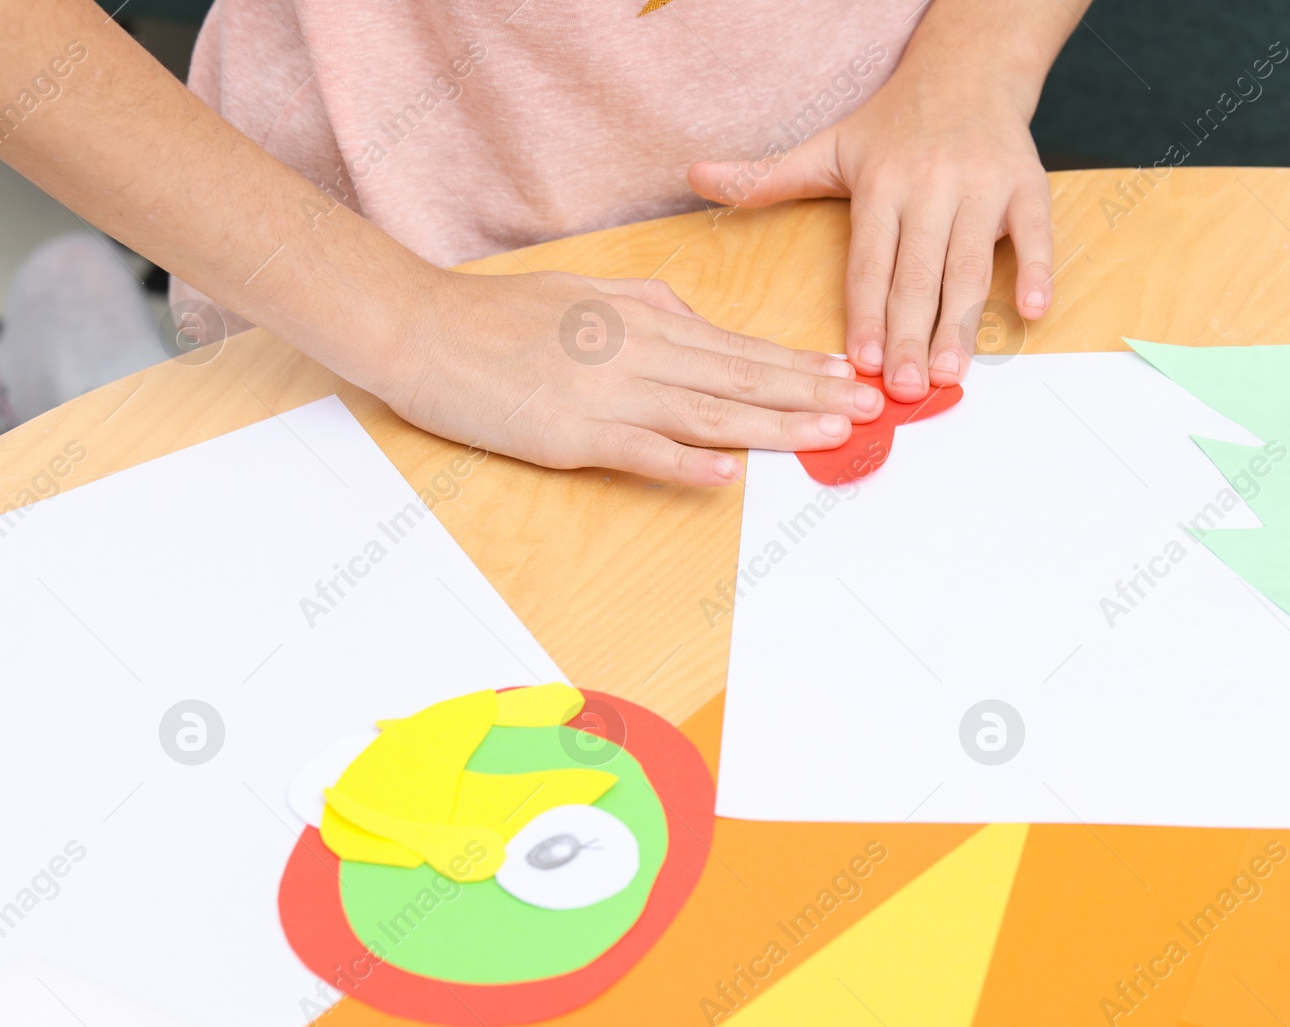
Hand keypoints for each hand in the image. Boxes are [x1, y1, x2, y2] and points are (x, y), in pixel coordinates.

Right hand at [382, 269, 882, 486]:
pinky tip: (728, 472)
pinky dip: (685, 462)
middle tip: (869, 407)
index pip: (738, 346)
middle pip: (739, 377)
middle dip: (810, 393)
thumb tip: (695, 318)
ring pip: (706, 411)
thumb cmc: (500, 314)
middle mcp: (637, 352)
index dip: (797, 363)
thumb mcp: (585, 291)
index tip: (848, 374)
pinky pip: (639, 451)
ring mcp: (606, 394)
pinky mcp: (569, 433)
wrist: (421, 328)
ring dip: (773, 425)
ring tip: (828, 435)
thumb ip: (647, 302)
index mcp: (643, 320)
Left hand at [688, 70, 1053, 402]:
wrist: (966, 71)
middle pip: (919, 274)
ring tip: (954, 375)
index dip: (866, 314)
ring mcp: (982, 186)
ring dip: (964, 323)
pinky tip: (1032, 312)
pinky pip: (1036, 232)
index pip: (870, 261)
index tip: (862, 363)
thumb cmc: (893, 126)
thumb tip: (695, 177)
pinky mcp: (1027, 185)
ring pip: (971, 265)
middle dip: (912, 336)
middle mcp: (931, 185)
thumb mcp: (827, 148)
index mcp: (880, 183)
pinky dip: (1037, 270)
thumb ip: (766, 177)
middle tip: (908, 390)